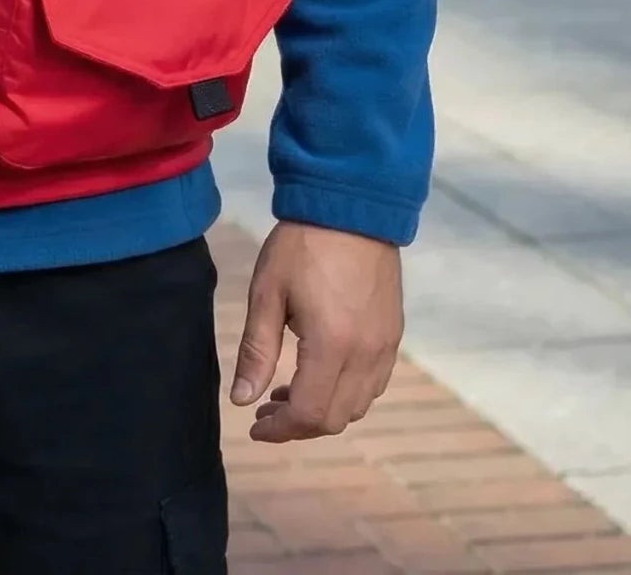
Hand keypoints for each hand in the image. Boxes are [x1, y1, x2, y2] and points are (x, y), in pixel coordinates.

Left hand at [230, 221, 402, 441]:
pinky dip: (347, 393)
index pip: (308, 413)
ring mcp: (385, 347)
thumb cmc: (301, 245)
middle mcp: (366, 355)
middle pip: (335, 418)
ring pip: (358, 406)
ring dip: (323, 411)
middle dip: (298, 425)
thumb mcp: (267, 293)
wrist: (351, 206)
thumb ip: (256, 351)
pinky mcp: (393, 334)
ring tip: (288, 390)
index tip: (255, 425)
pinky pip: (374, 384)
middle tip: (266, 408)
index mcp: (332, 346)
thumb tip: (242, 400)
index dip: (280, 429)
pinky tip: (321, 373)